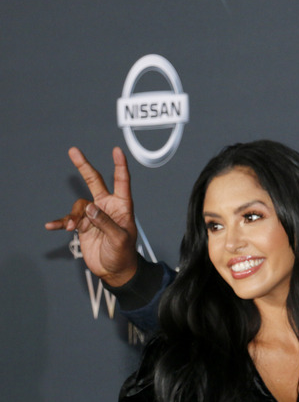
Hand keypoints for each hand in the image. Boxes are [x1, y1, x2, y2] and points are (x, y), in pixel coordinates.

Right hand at [45, 147, 138, 286]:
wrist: (114, 270)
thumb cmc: (124, 254)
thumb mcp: (119, 239)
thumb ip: (105, 222)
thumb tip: (90, 208)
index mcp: (122, 206)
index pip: (122, 182)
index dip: (119, 165)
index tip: (116, 150)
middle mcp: (107, 207)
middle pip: (95, 182)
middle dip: (84, 167)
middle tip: (74, 151)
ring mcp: (93, 215)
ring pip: (79, 206)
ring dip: (73, 215)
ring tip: (73, 227)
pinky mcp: (83, 226)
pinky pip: (69, 220)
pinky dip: (61, 222)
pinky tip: (51, 226)